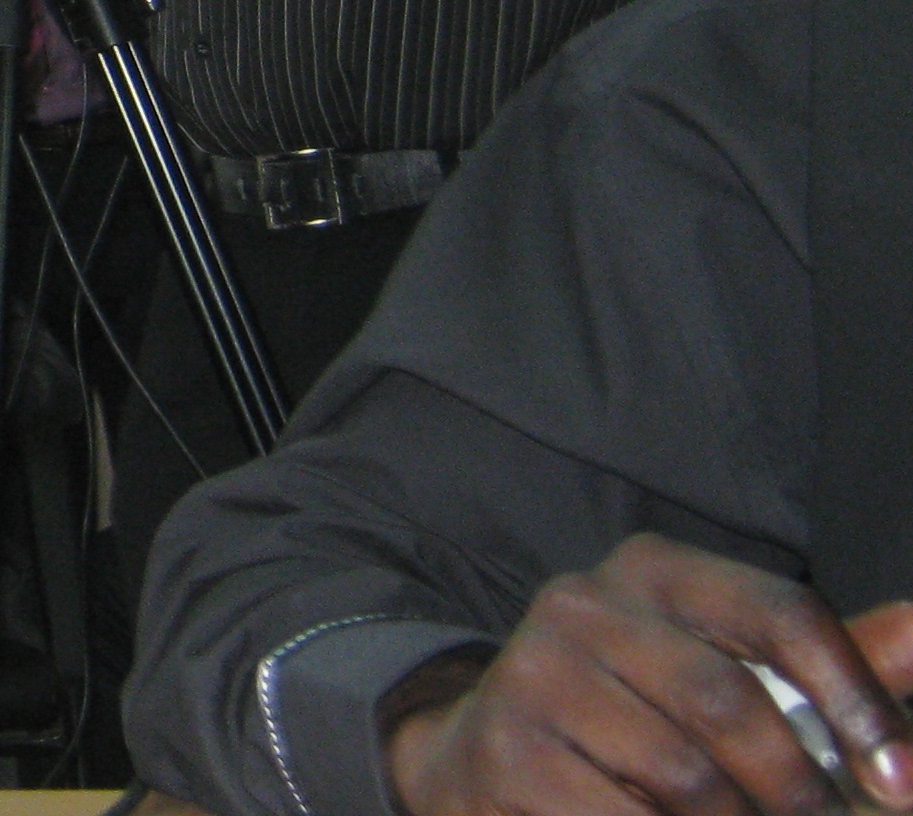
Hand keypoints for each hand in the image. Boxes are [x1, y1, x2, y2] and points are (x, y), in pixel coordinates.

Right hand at [384, 533, 912, 815]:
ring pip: (684, 773)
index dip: (858, 700)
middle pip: (732, 702)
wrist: (487, 754)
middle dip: (799, 789)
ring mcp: (534, 673)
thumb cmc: (640, 714)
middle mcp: (583, 603)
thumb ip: (834, 659)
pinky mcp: (507, 749)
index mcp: (654, 570)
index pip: (782, 612)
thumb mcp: (731, 669)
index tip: (900, 784)